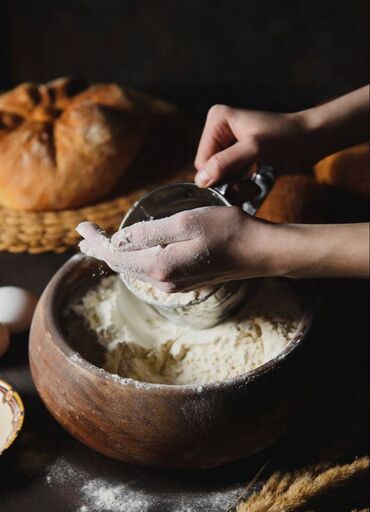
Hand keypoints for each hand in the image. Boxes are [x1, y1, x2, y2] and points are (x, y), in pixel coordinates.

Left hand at [77, 207, 279, 291]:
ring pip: (135, 268)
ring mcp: (174, 284)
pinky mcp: (184, 281)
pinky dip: (135, 258)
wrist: (258, 251)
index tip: (80, 228)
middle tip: (84, 233)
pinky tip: (132, 250)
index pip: (115, 255)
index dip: (95, 242)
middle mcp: (163, 281)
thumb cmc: (227, 231)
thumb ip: (149, 232)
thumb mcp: (184, 223)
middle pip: (122, 265)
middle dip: (101, 248)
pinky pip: (150, 270)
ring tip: (101, 242)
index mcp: (160, 267)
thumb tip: (120, 240)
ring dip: (117, 254)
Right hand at [194, 105, 311, 186]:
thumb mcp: (253, 149)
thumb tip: (200, 180)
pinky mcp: (238, 154)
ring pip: (218, 176)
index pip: (202, 161)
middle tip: (247, 188)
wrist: (311, 139)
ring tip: (252, 188)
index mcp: (217, 119)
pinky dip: (239, 185)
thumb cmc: (286, 138)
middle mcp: (219, 128)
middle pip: (208, 169)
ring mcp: (228, 142)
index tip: (237, 184)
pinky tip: (253, 186)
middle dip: (227, 183)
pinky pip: (228, 176)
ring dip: (234, 187)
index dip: (216, 177)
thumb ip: (224, 163)